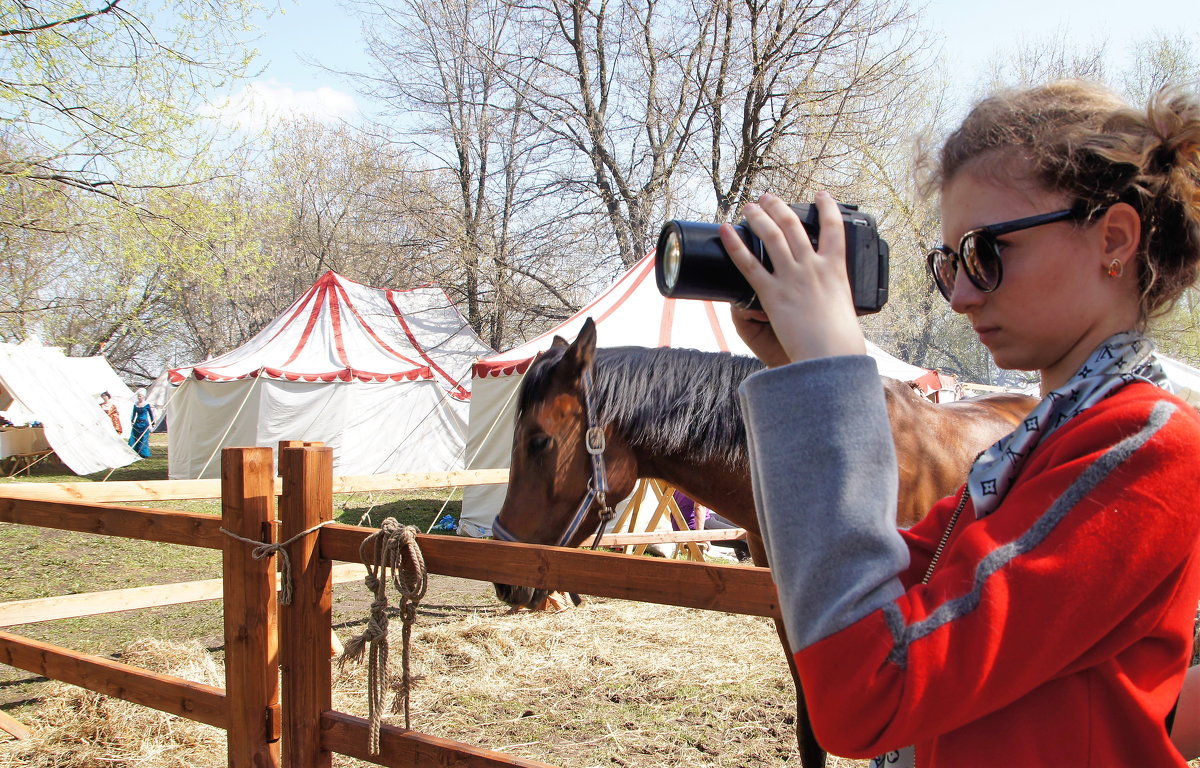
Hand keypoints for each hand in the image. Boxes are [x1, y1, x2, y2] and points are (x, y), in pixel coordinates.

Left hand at [719, 191, 866, 363]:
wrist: (830, 356)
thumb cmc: (842, 341)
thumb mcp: (846, 309)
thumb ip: (836, 296)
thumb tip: (835, 300)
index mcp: (835, 269)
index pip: (835, 228)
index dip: (827, 208)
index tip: (821, 196)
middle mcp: (813, 267)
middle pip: (794, 226)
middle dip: (779, 207)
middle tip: (768, 198)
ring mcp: (792, 278)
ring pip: (772, 236)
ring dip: (759, 217)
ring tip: (749, 206)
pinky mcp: (772, 294)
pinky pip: (749, 265)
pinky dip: (735, 246)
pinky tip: (726, 231)